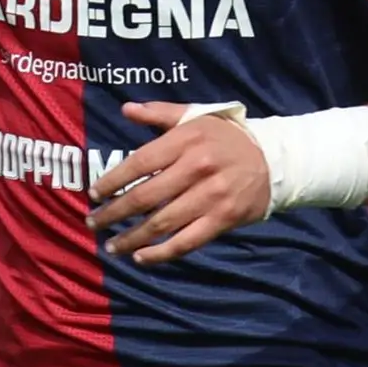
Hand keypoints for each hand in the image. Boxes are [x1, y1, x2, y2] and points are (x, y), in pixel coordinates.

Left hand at [86, 102, 270, 265]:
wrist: (274, 159)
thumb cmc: (225, 136)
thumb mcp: (195, 116)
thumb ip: (159, 113)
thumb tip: (126, 109)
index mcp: (186, 140)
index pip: (140, 163)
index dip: (113, 180)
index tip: (93, 193)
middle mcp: (197, 168)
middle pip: (146, 196)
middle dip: (115, 212)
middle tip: (93, 222)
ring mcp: (211, 196)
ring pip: (162, 223)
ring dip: (132, 238)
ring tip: (112, 245)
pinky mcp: (224, 219)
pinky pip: (187, 241)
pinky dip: (162, 253)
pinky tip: (141, 257)